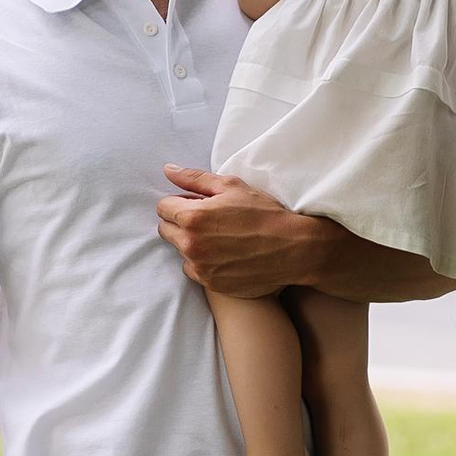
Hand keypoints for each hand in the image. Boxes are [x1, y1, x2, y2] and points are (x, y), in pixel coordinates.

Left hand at [158, 166, 324, 297]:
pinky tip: (225, 255)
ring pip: (180, 252)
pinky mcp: (210, 284)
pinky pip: (194, 271)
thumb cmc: (264, 214)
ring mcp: (200, 267)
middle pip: (166, 230)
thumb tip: (168, 171)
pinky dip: (204, 263)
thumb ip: (194, 178)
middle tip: (208, 220)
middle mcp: (190, 245)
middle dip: (181, 223)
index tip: (196, 203)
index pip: (163, 207)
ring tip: (220, 238)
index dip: (179, 202)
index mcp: (192, 217)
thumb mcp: (232, 186)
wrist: (293, 249)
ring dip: (192, 244)